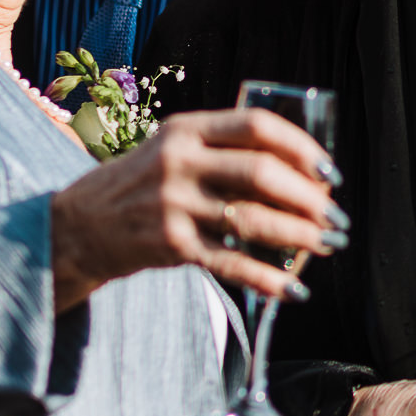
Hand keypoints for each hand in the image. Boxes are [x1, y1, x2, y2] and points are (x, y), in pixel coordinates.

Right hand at [48, 108, 345, 311]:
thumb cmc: (143, 183)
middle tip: (334, 216)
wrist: (81, 224)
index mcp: (185, 129)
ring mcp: (173, 204)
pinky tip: (293, 288)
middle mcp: (178, 161)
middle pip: (259, 173)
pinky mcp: (170, 246)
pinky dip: (267, 278)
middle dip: (307, 198)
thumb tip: (300, 175)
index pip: (255, 126)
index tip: (329, 171)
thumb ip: (223, 151)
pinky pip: (230, 264)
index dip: (300, 147)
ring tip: (325, 245)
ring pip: (251, 219)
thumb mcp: (173, 148)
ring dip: (298, 235)